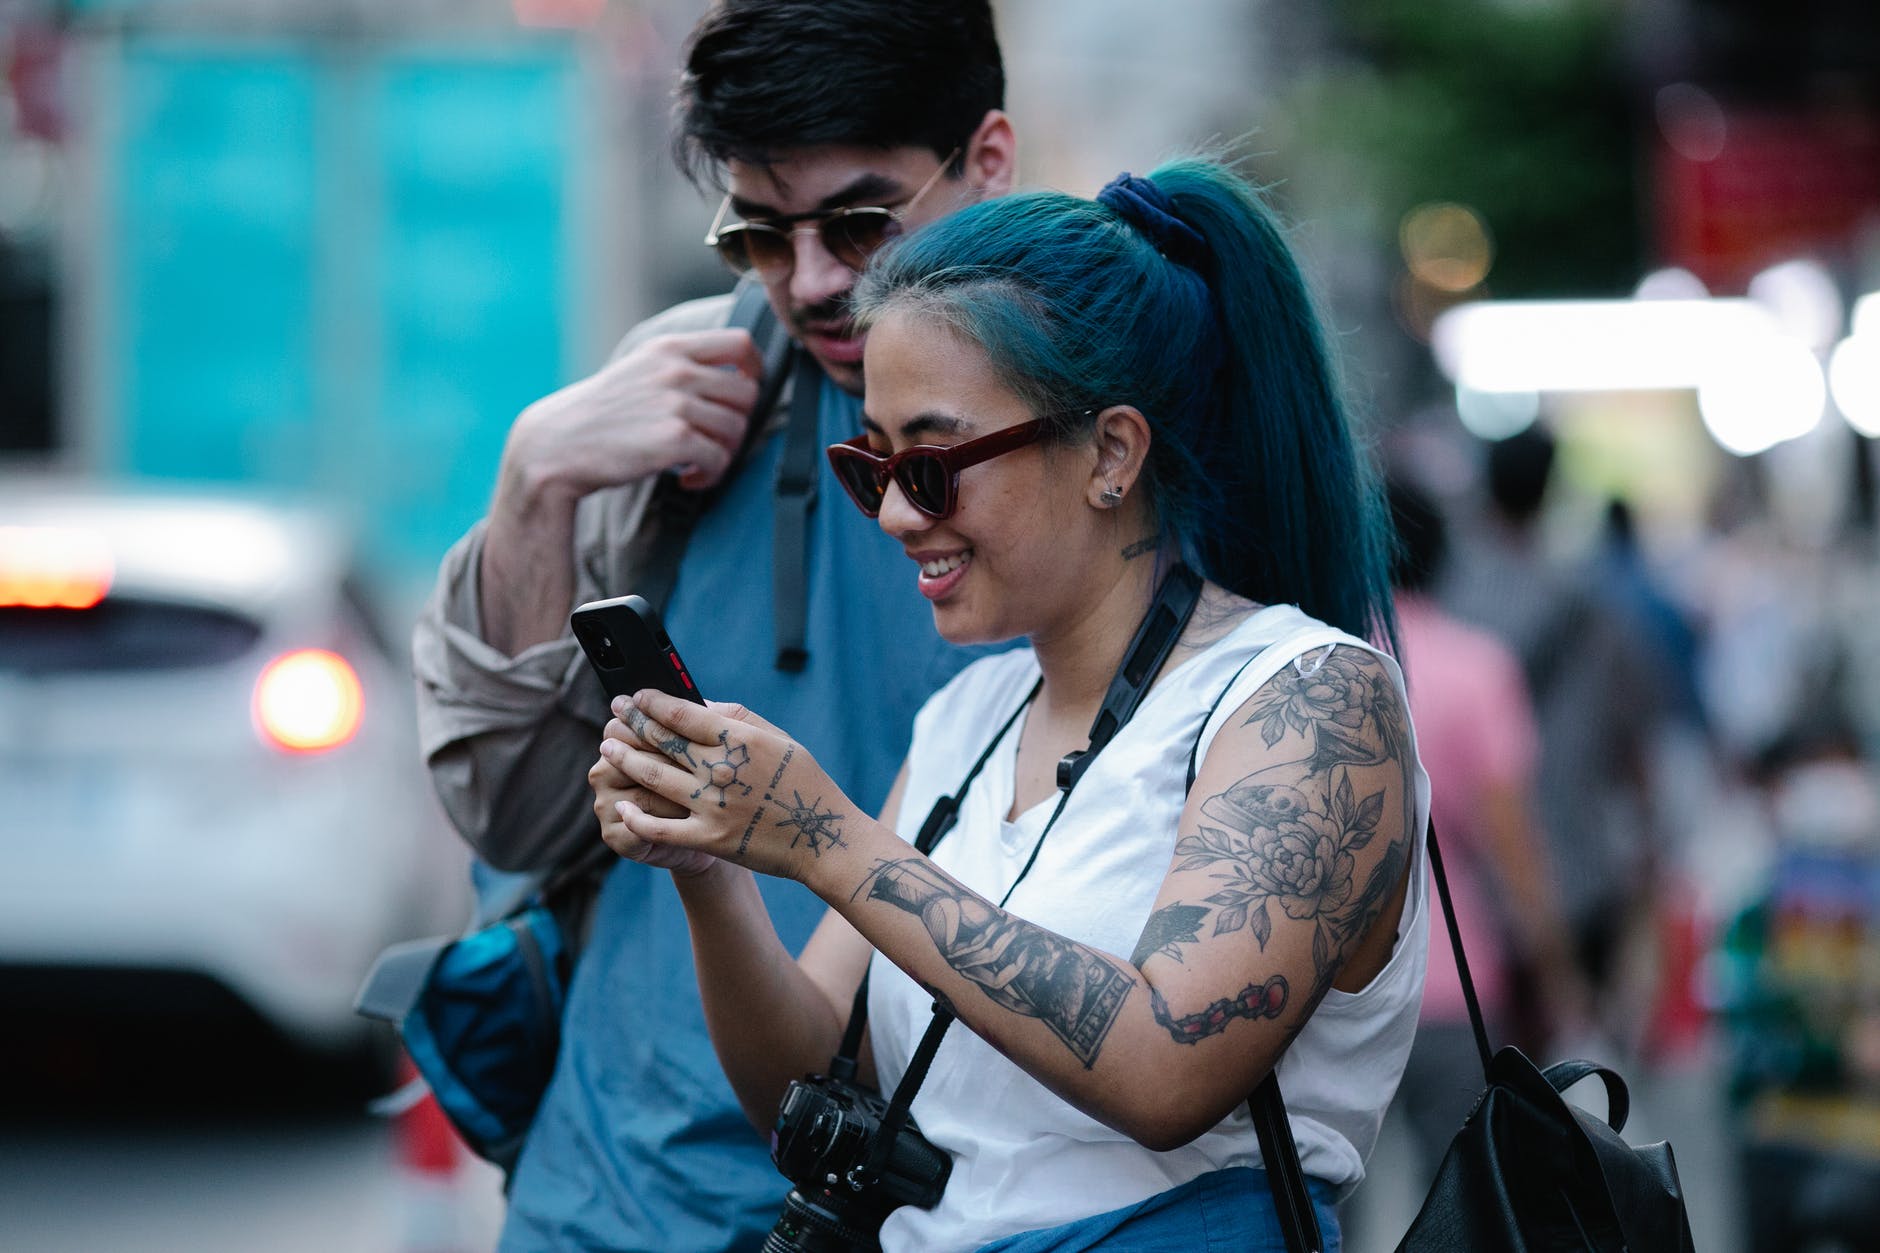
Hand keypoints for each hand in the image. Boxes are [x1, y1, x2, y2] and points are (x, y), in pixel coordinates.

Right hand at [504, 328, 764, 501]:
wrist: (557, 446)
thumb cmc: (601, 414)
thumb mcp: (638, 370)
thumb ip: (680, 367)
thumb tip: (737, 378)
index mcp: (669, 348)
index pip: (741, 342)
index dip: (754, 369)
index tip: (742, 392)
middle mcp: (676, 370)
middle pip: (747, 392)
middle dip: (737, 421)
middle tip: (713, 440)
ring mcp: (676, 404)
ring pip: (737, 429)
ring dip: (724, 453)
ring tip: (697, 463)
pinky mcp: (674, 440)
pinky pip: (720, 459)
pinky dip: (710, 475)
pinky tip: (687, 478)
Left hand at [598, 690, 860, 882]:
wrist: (823, 838)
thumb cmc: (804, 783)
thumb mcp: (779, 738)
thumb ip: (737, 717)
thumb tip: (695, 702)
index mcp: (740, 739)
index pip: (682, 713)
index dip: (652, 702)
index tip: (636, 696)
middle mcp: (722, 768)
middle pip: (662, 740)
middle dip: (631, 722)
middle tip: (614, 712)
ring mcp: (713, 805)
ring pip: (653, 777)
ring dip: (625, 759)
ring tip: (608, 748)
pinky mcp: (709, 838)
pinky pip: (660, 827)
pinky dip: (637, 816)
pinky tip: (623, 805)